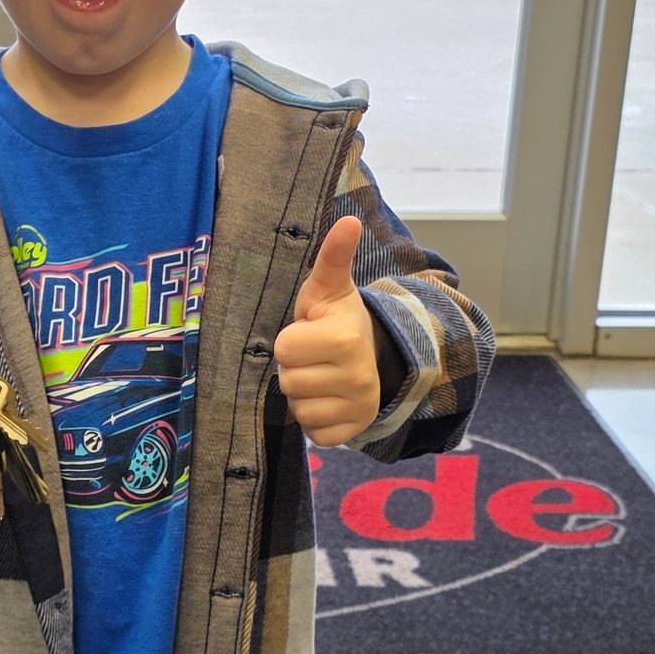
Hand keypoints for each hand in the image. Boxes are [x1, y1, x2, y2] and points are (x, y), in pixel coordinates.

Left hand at [273, 214, 380, 447]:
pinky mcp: (355, 430)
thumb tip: (348, 220)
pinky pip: (314, 433)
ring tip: (319, 376)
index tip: (309, 333)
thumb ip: (333, 255)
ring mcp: (359, 405)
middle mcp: (357, 374)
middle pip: (289, 381)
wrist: (370, 354)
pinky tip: (327, 399)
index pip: (284, 349)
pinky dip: (315, 419)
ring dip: (302, 394)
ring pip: (299, 409)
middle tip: (313, 356)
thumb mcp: (328, 287)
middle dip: (295, 368)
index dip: (289, 341)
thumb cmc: (336, 318)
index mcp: (345, 337)